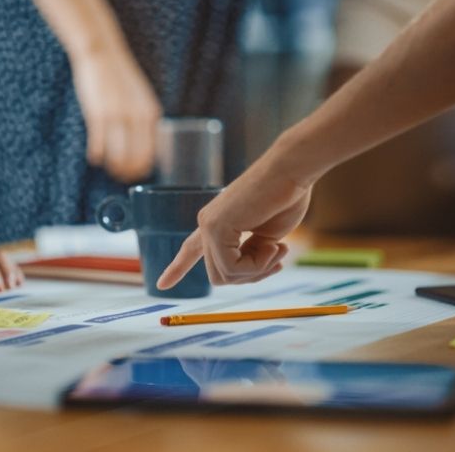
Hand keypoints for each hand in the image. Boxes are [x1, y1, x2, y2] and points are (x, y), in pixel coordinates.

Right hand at [71, 45, 162, 181]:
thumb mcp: (142, 97)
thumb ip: (145, 119)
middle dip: (128, 173)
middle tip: (120, 176)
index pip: (152, 152)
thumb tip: (145, 144)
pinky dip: (97, 155)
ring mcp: (117, 117)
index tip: (136, 174)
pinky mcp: (97, 115)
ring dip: (112, 167)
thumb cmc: (120, 76)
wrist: (102, 53)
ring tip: (107, 168)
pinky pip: (98, 145)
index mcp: (151, 114)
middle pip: (135, 159)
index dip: (143, 168)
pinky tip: (94, 158)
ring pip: (117, 156)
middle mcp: (137, 117)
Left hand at [157, 153, 306, 288]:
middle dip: (251, 276)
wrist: (293, 170)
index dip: (178, 267)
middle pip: (220, 276)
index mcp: (218, 222)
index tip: (162, 284)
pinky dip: (258, 265)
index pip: (192, 249)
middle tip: (278, 258)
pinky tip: (274, 245)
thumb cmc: (286, 198)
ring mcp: (209, 224)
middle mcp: (208, 223)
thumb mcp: (267, 236)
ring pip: (225, 276)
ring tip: (279, 248)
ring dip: (258, 270)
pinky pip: (232, 268)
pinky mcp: (216, 226)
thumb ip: (250, 254)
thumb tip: (241, 272)